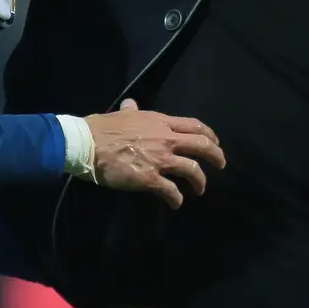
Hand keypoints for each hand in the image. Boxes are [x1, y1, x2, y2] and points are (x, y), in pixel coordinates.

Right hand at [85, 97, 224, 207]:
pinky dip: (177, 198)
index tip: (214, 142)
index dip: (209, 134)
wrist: (88, 144)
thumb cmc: (102, 128)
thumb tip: (130, 104)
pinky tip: (176, 203)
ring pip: (192, 169)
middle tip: (220, 165)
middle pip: (202, 146)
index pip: (194, 125)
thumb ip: (130, 111)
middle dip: (216, 156)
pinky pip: (171, 190)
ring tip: (200, 189)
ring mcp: (160, 159)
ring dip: (200, 181)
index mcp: (160, 122)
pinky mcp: (150, 178)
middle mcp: (166, 139)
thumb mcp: (121, 115)